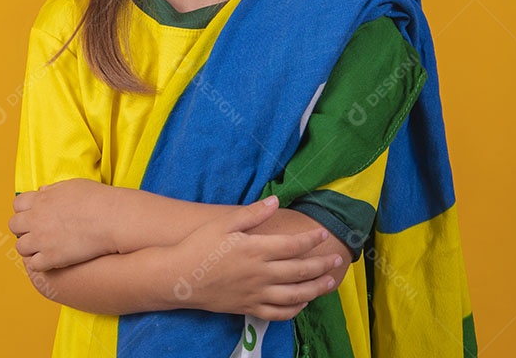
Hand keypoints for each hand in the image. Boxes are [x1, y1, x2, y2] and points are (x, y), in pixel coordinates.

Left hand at [9, 178, 121, 270]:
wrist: (111, 218)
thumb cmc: (97, 199)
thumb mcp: (72, 186)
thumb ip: (53, 190)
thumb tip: (41, 191)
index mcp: (40, 200)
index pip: (18, 205)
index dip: (24, 211)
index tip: (32, 215)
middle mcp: (36, 219)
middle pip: (14, 226)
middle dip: (23, 229)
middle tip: (35, 232)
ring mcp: (42, 239)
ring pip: (20, 247)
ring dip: (30, 247)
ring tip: (42, 248)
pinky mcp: (51, 258)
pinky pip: (34, 265)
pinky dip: (40, 264)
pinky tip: (50, 261)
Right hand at [168, 196, 341, 320]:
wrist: (178, 278)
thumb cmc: (199, 246)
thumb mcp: (223, 224)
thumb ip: (251, 214)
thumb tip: (275, 202)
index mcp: (256, 250)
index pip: (293, 245)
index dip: (311, 239)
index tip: (322, 233)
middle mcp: (260, 274)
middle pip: (300, 270)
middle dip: (322, 264)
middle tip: (337, 259)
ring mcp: (256, 294)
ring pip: (295, 295)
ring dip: (316, 289)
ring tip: (330, 282)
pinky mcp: (249, 308)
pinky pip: (278, 313)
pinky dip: (295, 309)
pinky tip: (303, 302)